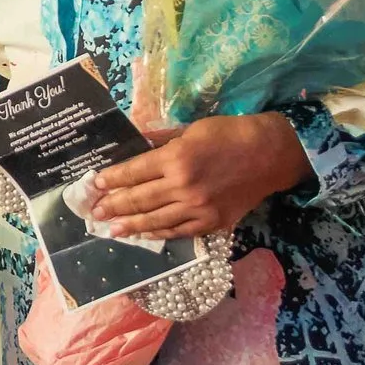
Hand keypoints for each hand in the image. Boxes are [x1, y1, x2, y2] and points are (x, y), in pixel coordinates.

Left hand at [86, 114, 310, 240]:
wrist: (269, 155)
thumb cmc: (229, 135)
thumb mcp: (191, 129)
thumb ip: (162, 141)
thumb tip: (135, 145)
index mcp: (176, 158)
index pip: (134, 172)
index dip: (113, 180)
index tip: (97, 185)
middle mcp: (183, 186)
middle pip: (139, 199)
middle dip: (114, 206)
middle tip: (95, 212)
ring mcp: (198, 208)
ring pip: (156, 221)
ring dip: (131, 226)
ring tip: (111, 230)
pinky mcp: (212, 222)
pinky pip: (179, 232)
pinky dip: (160, 234)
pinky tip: (145, 235)